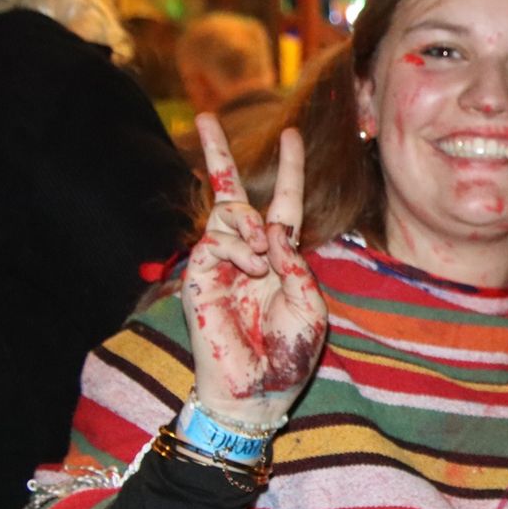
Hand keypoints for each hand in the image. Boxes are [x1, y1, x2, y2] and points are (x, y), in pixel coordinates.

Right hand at [181, 114, 327, 423]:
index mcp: (280, 260)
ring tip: (262, 263)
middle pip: (232, 194)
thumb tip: (271, 231)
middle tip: (205, 117)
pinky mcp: (198, 275)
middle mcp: (248, 255)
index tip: (289, 135)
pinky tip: (250, 268)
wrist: (255, 391)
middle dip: (218, 155)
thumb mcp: (309, 306)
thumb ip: (295, 265)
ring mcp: (220, 263)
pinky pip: (218, 239)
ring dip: (251, 228)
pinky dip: (239, 248)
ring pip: (229, 213)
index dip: (289, 171)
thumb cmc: (288, 355)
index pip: (284, 206)